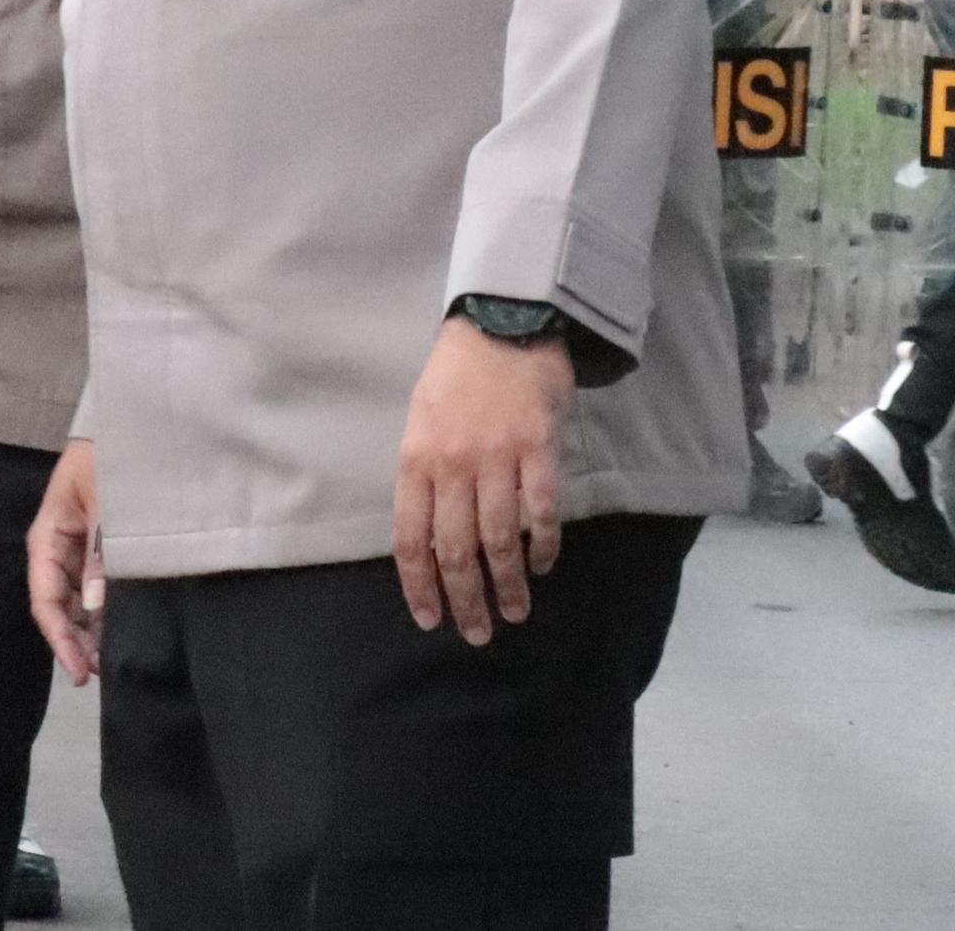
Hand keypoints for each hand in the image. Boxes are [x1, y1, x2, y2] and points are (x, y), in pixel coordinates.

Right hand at [27, 439, 105, 682]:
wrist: (135, 424)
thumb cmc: (111, 455)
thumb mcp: (105, 502)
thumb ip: (100, 552)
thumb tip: (95, 605)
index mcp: (48, 535)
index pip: (45, 598)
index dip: (59, 637)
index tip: (79, 670)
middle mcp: (60, 546)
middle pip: (60, 605)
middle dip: (75, 641)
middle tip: (98, 674)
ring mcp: (81, 547)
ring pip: (79, 600)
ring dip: (90, 629)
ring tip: (109, 659)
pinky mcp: (102, 545)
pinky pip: (98, 585)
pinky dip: (105, 609)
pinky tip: (118, 629)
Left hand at [393, 316, 573, 644]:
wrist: (503, 321)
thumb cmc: (457, 375)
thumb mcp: (421, 421)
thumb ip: (424, 475)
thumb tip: (430, 536)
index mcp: (416, 459)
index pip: (411, 538)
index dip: (420, 585)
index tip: (431, 619)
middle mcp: (452, 464)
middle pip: (455, 550)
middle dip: (467, 600)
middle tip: (478, 633)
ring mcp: (496, 457)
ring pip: (499, 539)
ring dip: (509, 584)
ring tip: (516, 611)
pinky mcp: (538, 448)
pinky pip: (541, 511)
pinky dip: (542, 545)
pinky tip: (543, 565)